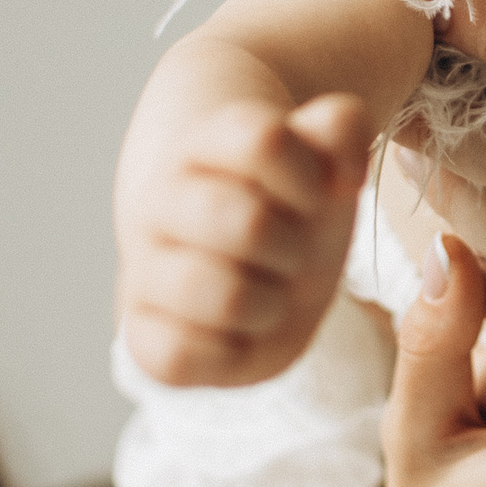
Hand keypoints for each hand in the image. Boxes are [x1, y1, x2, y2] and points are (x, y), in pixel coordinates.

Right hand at [115, 89, 368, 387]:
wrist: (236, 256)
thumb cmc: (286, 206)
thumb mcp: (321, 161)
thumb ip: (340, 131)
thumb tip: (343, 170)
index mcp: (201, 145)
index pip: (264, 140)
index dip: (310, 176)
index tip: (311, 196)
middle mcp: (157, 203)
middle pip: (250, 223)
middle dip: (296, 246)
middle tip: (293, 253)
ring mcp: (144, 271)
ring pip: (225, 296)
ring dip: (272, 304)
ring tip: (271, 296)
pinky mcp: (141, 337)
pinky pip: (178, 355)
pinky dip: (229, 354)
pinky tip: (242, 333)